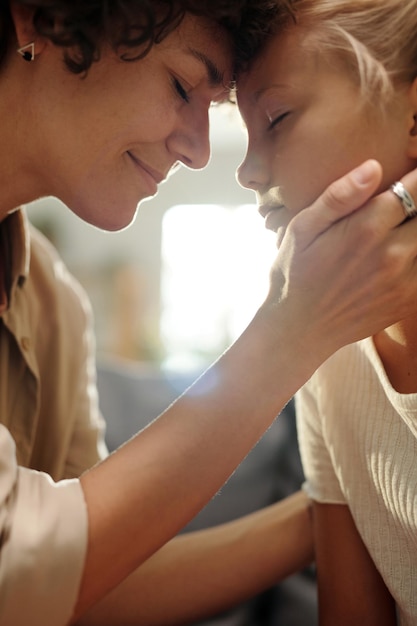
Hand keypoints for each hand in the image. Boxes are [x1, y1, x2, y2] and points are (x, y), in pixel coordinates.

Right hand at [266, 160, 416, 362]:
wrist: (299, 330)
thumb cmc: (294, 274)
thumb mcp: (302, 229)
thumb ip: (338, 197)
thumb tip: (374, 167)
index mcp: (366, 229)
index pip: (415, 187)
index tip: (411, 174)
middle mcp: (393, 253)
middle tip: (405, 202)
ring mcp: (405, 280)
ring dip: (416, 229)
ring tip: (401, 227)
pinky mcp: (409, 300)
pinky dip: (416, 255)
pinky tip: (402, 252)